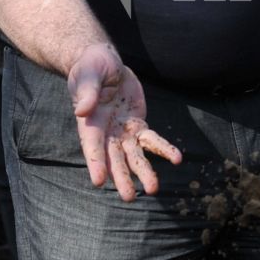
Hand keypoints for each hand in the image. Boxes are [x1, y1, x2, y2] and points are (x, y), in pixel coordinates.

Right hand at [67, 43, 182, 200]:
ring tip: (154, 189)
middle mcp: (106, 132)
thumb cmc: (90, 67)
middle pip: (114, 159)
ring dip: (144, 171)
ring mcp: (123, 131)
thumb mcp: (87, 74)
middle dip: (122, 178)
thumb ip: (87, 92)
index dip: (95, 163)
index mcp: (90, 123)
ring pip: (134, 155)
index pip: (92, 146)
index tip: (98, 182)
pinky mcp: (138, 125)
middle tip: (130, 197)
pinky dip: (164, 149)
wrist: (104, 62)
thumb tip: (82, 109)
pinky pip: (152, 140)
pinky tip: (177, 159)